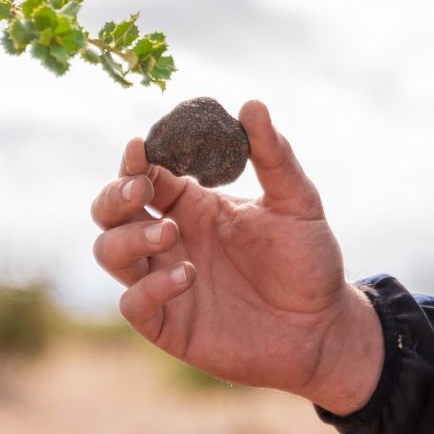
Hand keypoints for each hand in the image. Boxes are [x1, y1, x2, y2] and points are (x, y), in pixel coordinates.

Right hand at [91, 99, 382, 414]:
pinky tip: (187, 276)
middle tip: (142, 190)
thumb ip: (274, 156)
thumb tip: (251, 105)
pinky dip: (149, 287)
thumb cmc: (309, 262)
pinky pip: (133, 303)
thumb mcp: (297, 203)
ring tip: (171, 234)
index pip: (143, 175)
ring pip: (109, 252)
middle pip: (110, 211)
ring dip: (130, 237)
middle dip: (114, 195)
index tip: (141, 147)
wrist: (324, 328)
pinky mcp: (168, 324)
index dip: (134, 161)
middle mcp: (169, 240)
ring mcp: (162, 282)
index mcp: (191, 206)